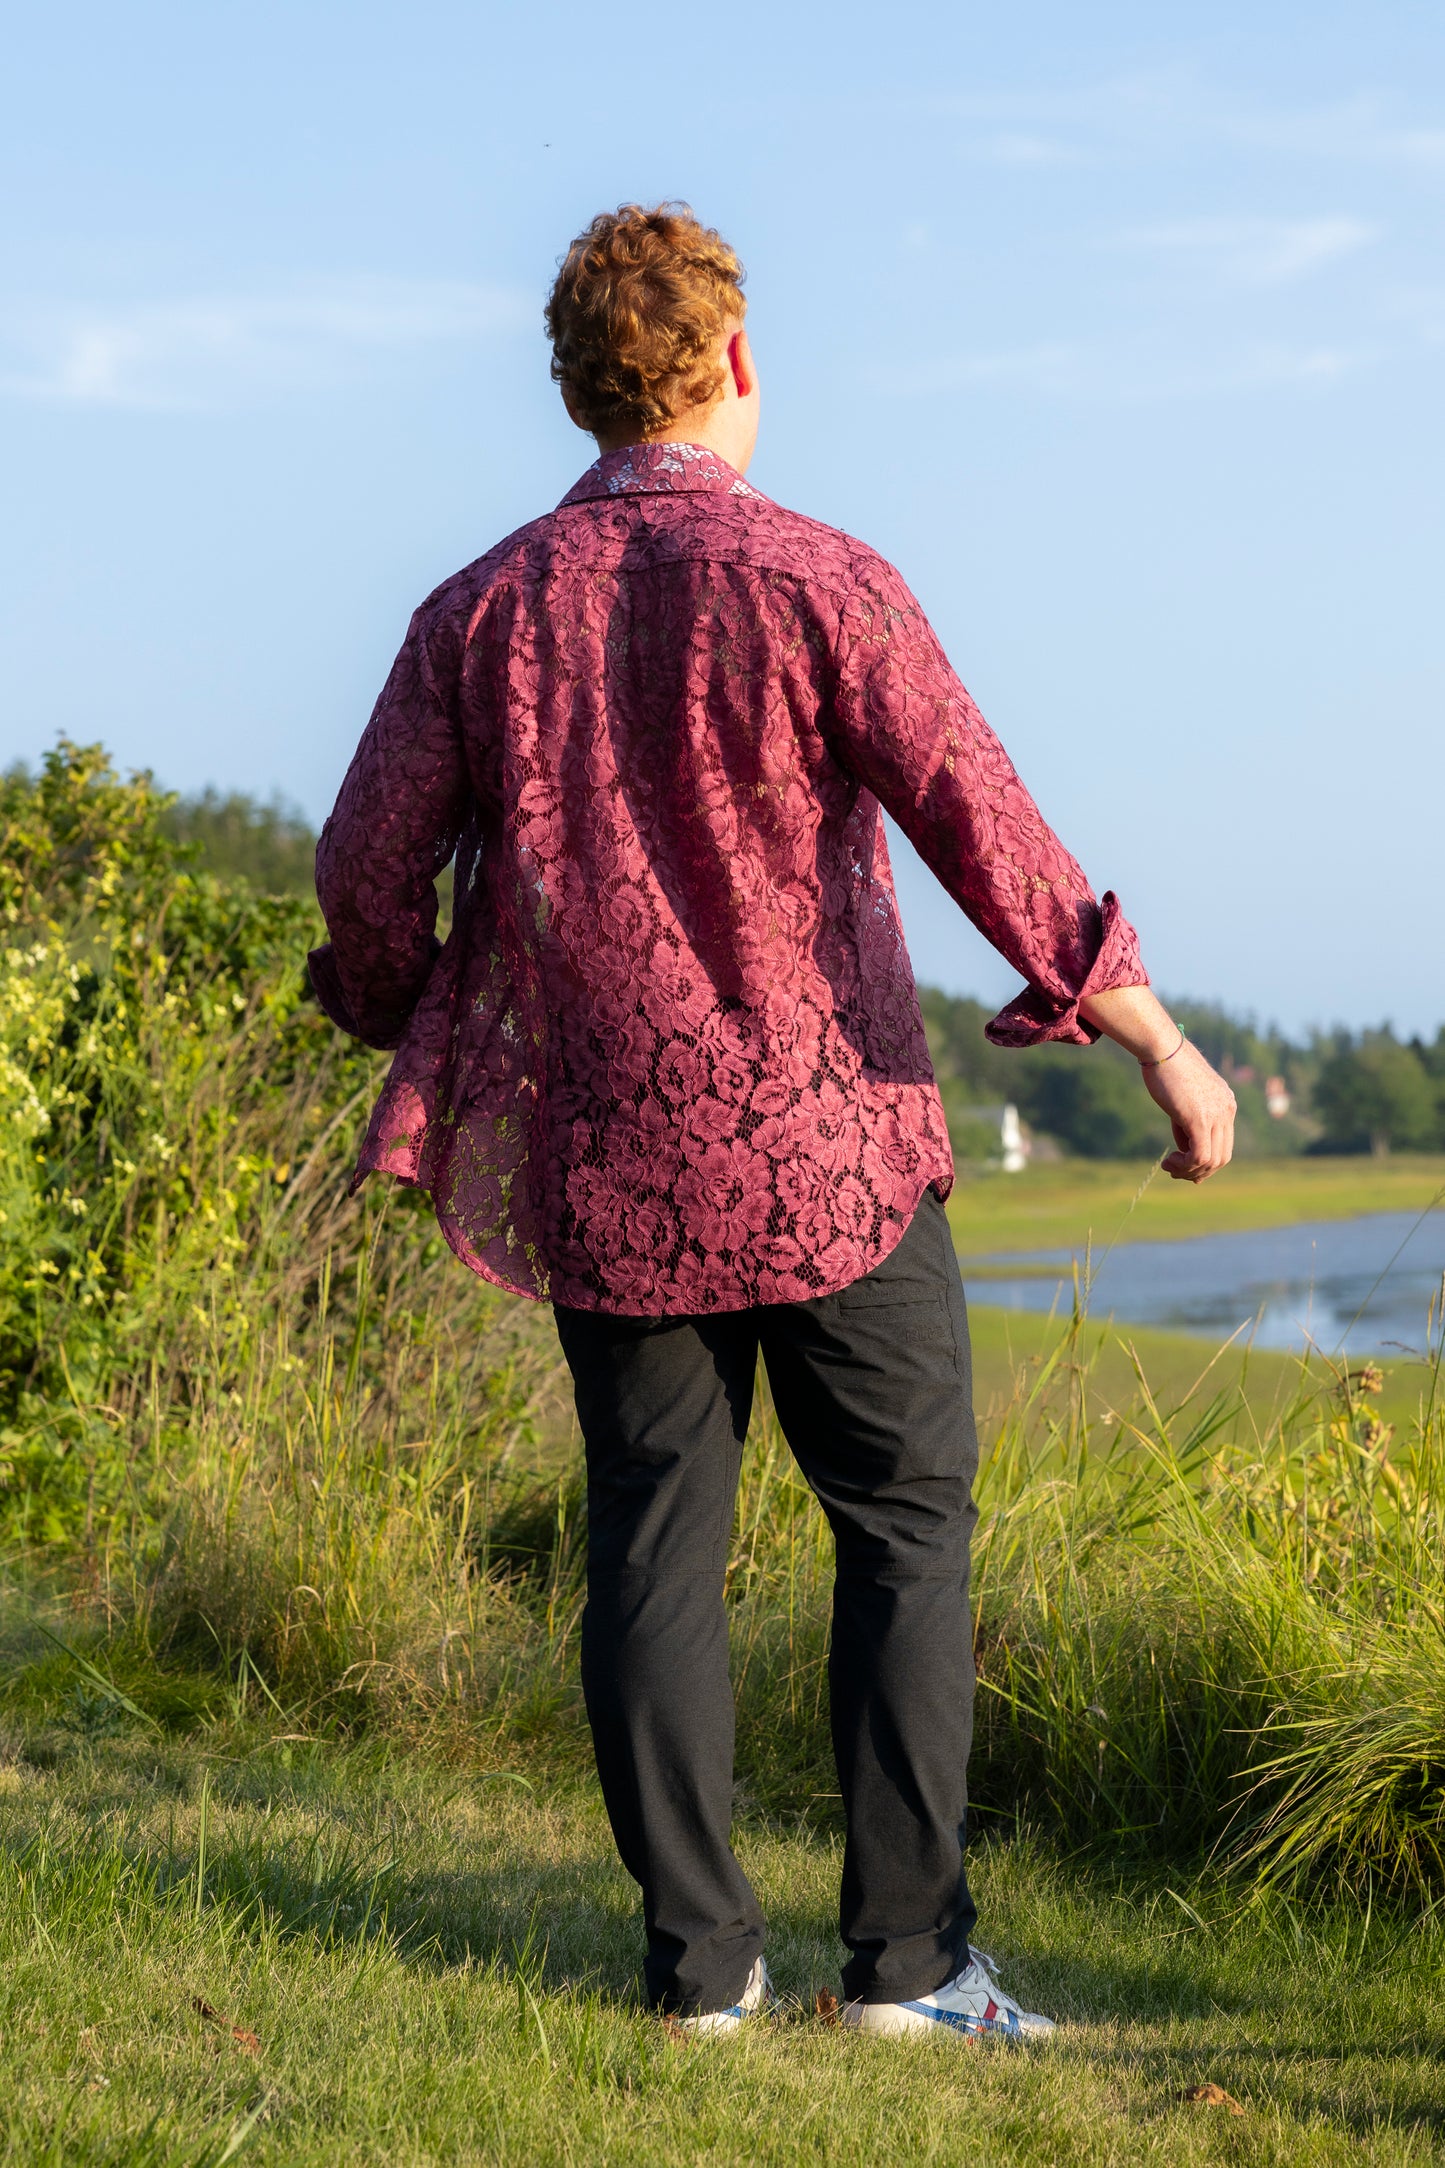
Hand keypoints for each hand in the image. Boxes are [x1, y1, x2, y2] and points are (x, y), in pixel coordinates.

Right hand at [1078, 984, 1235, 1182]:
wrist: (1162, 1048)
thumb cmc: (1167, 1068)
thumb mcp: (1183, 1099)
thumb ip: (1188, 1123)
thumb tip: (1186, 1149)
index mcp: (1226, 1104)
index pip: (1224, 1143)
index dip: (1206, 1161)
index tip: (1184, 1165)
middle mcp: (1227, 1110)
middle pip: (1223, 1156)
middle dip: (1200, 1171)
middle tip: (1176, 1171)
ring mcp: (1216, 1115)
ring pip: (1212, 1160)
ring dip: (1189, 1170)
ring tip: (1169, 1166)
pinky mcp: (1200, 1119)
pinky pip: (1200, 1155)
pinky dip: (1186, 1166)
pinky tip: (1169, 1161)